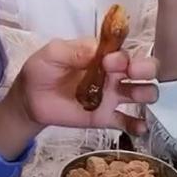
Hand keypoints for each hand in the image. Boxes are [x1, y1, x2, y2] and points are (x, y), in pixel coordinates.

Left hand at [14, 38, 157, 135]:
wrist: (30, 99)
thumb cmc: (41, 69)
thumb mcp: (53, 53)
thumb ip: (74, 50)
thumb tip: (97, 49)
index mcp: (99, 53)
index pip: (121, 50)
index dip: (121, 55)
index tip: (109, 62)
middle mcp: (111, 72)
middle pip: (142, 68)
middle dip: (145, 68)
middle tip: (132, 73)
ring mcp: (110, 95)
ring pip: (142, 92)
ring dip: (147, 93)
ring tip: (137, 97)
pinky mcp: (105, 117)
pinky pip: (128, 122)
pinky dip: (138, 125)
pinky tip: (139, 126)